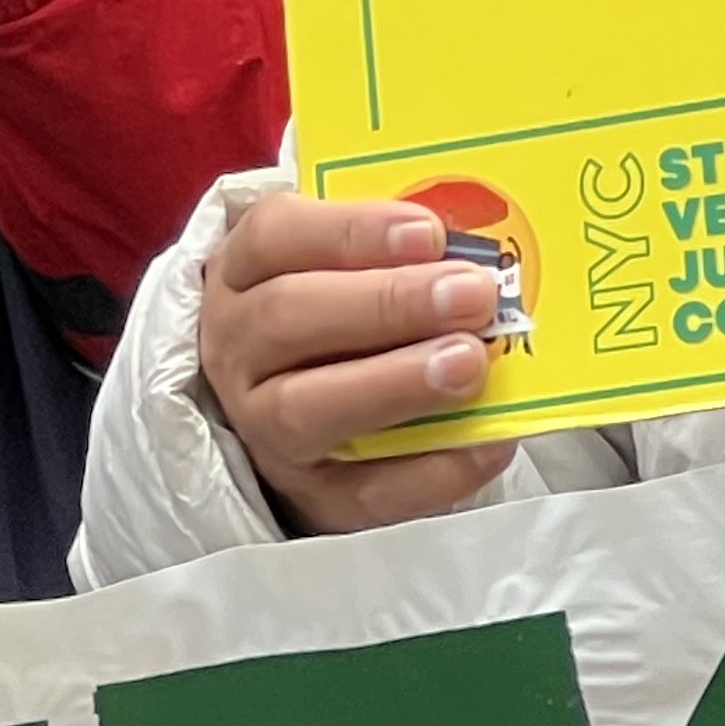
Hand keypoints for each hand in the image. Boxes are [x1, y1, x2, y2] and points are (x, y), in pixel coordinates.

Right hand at [203, 195, 520, 534]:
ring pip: (306, 406)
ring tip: (469, 362)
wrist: (310, 429)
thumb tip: (474, 255)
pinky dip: (432, 469)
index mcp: (242, 274)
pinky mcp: (312, 494)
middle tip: (470, 295)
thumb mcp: (340, 273)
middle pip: (288, 314)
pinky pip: (366, 491)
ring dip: (395, 381)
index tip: (427, 231)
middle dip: (387, 303)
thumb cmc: (338, 326)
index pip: (273, 236)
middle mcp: (237, 348)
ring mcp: (262, 427)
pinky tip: (488, 441)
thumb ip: (394, 259)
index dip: (349, 231)